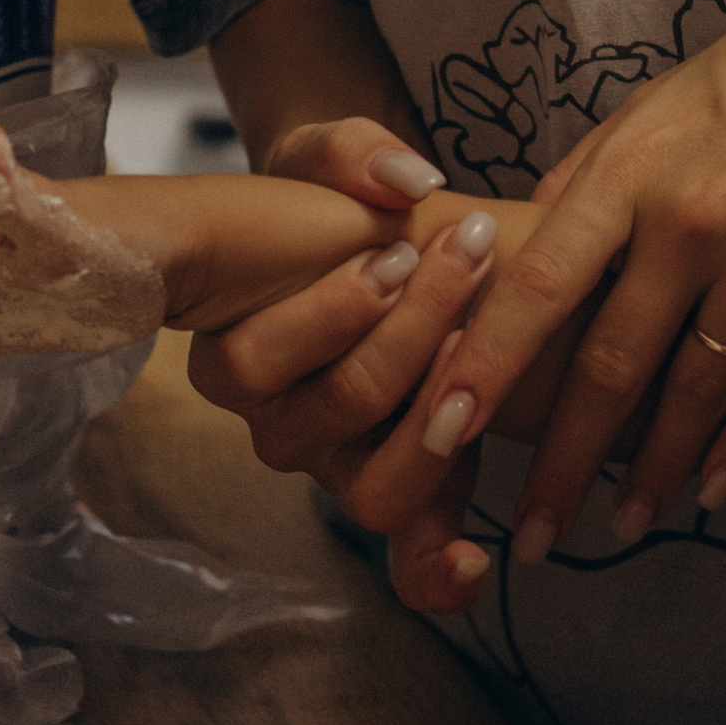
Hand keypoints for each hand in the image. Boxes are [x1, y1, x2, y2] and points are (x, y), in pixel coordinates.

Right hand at [185, 115, 500, 616]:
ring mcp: (345, 469)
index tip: (394, 253)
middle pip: (338, 410)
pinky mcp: (406, 493)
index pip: (256, 360)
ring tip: (486, 347)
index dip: (328, 316)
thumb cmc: (344, 211)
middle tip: (470, 260)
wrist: (399, 252)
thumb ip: (351, 153)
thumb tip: (400, 182)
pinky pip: (405, 560)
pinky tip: (475, 559)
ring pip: (378, 485)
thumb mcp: (336, 160)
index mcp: (239, 360)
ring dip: (439, 421)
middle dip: (414, 334)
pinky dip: (434, 571)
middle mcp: (282, 428)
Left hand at [413, 0, 725, 562]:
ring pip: (696, 395)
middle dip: (565, 464)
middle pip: (611, 367)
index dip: (485, 365)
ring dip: (655, 473)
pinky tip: (716, 490)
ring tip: (623, 524)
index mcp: (630, 172)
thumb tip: (522, 242)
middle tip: (533, 536)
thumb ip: (590, 181)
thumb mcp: (657, 107)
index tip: (440, 433)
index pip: (537, 285)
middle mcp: (692, 220)